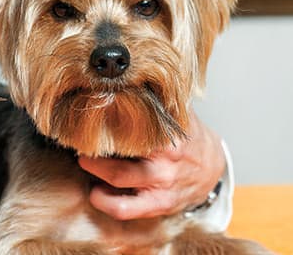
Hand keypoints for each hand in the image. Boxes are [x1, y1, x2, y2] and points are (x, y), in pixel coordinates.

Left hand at [78, 110, 224, 219]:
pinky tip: (96, 192)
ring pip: (119, 177)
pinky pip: (125, 208)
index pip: (133, 119)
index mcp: (169, 131)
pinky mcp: (159, 204)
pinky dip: (105, 201)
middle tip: (80, 137)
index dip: (107, 115)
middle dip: (94, 143)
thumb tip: (122, 84)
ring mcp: (163, 183)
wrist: (212, 167)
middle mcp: (167, 157)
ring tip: (84, 160)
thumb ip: (154, 100)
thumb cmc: (185, 137)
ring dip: (95, 169)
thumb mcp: (176, 113)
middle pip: (121, 145)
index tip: (91, 111)